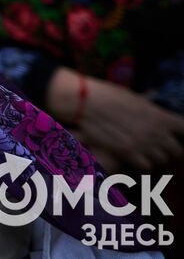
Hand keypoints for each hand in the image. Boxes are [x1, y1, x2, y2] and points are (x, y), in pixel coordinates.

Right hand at [49, 68, 183, 171]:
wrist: (87, 101)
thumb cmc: (109, 95)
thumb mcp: (134, 97)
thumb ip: (149, 106)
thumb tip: (154, 97)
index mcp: (161, 116)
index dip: (182, 135)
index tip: (177, 136)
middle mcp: (157, 132)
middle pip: (177, 151)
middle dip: (171, 150)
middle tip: (161, 148)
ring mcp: (143, 144)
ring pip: (161, 160)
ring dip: (156, 157)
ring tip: (146, 152)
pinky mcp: (128, 153)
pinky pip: (146, 166)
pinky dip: (142, 163)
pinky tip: (134, 157)